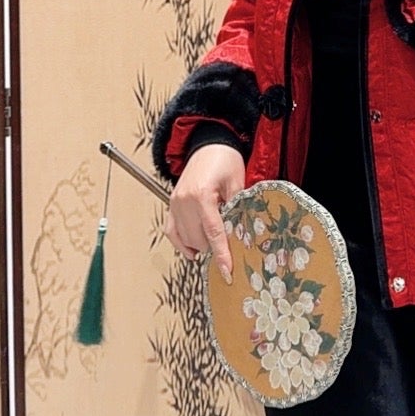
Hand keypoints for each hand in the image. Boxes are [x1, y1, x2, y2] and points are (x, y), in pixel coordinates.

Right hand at [166, 143, 245, 282]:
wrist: (208, 143)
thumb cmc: (224, 159)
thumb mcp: (238, 182)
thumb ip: (238, 209)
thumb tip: (242, 236)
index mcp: (201, 195)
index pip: (213, 233)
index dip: (221, 255)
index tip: (227, 272)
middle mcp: (184, 201)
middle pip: (199, 239)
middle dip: (215, 247)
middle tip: (231, 246)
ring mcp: (175, 204)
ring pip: (186, 239)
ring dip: (201, 245)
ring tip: (217, 241)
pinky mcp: (172, 204)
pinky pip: (172, 232)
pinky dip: (182, 244)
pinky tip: (193, 251)